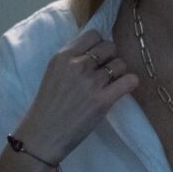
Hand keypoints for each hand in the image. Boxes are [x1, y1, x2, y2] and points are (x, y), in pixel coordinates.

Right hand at [12, 30, 136, 161]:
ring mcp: (90, 83)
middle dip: (111, 58)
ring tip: (111, 84)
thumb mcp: (54, 73)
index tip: (99, 57)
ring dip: (119, 73)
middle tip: (106, 72)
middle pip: (110, 47)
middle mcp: (77, 66)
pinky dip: (130, 83)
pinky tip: (123, 88)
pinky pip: (129, 81)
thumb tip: (97, 49)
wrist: (42, 136)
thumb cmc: (47, 106)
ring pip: (120, 64)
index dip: (100, 45)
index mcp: (62, 57)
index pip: (93, 35)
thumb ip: (72, 60)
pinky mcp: (102, 100)